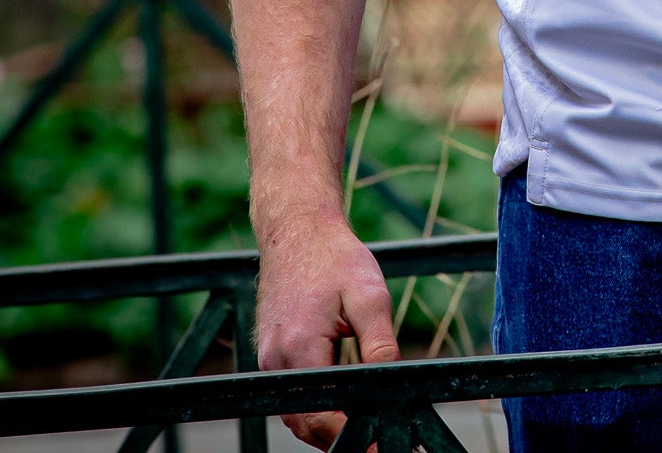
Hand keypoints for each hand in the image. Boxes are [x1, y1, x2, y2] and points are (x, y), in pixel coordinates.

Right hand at [255, 212, 400, 447]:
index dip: (353, 436)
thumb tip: (393, 386)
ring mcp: (269, 360)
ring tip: (364, 428)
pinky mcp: (271, 355)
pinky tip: (342, 404)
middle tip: (377, 440)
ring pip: (297, 414)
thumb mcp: (369, 295)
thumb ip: (381, 344)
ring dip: (327, 425)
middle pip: (307, 424)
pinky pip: (293, 395)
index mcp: (299, 350)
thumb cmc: (333, 257)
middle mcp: (276, 363)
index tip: (380, 442)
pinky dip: (315, 406)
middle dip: (341, 437)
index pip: (323, 418)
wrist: (297, 229)